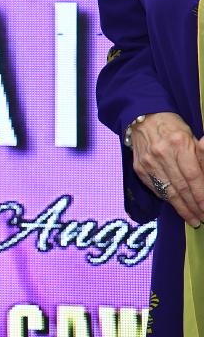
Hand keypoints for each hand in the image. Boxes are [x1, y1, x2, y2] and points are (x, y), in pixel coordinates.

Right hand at [130, 111, 203, 225]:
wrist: (142, 118)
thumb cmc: (172, 126)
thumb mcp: (191, 136)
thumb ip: (200, 157)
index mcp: (179, 144)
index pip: (193, 176)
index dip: (201, 195)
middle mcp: (162, 154)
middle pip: (181, 187)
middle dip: (193, 206)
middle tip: (202, 218)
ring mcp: (148, 162)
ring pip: (167, 191)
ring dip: (182, 207)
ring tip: (192, 218)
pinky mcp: (139, 168)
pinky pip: (156, 188)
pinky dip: (167, 199)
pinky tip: (176, 205)